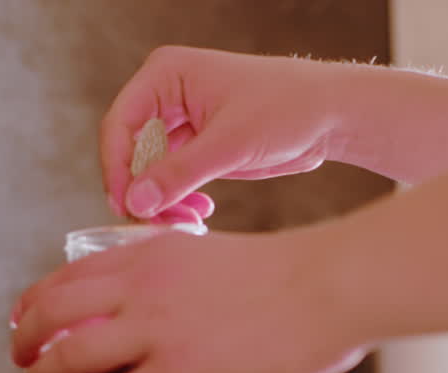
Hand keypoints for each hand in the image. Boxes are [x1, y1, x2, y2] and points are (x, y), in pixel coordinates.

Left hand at [11, 228, 366, 372]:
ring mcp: (156, 327)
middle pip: (55, 311)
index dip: (37, 299)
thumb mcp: (214, 256)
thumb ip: (178, 277)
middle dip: (26, 339)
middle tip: (18, 358)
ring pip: (71, 354)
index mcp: (151, 252)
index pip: (72, 273)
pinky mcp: (179, 369)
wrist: (331, 282)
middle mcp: (141, 284)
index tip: (23, 316)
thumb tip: (164, 306)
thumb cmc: (294, 272)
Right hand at [102, 46, 342, 219]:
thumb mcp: (231, 142)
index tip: (126, 205)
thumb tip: (135, 201)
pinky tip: (200, 213)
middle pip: (128, 152)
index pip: (119, 124)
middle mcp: (164, 96)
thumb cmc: (288, 108)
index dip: (116, 168)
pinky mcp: (193, 146)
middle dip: (142, 191)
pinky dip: (178, 201)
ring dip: (161, 202)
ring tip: (187, 220)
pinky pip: (168, 181)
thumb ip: (179, 173)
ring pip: (147, 172)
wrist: (331, 116)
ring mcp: (177, 122)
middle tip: (158, 222)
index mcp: (165, 75)